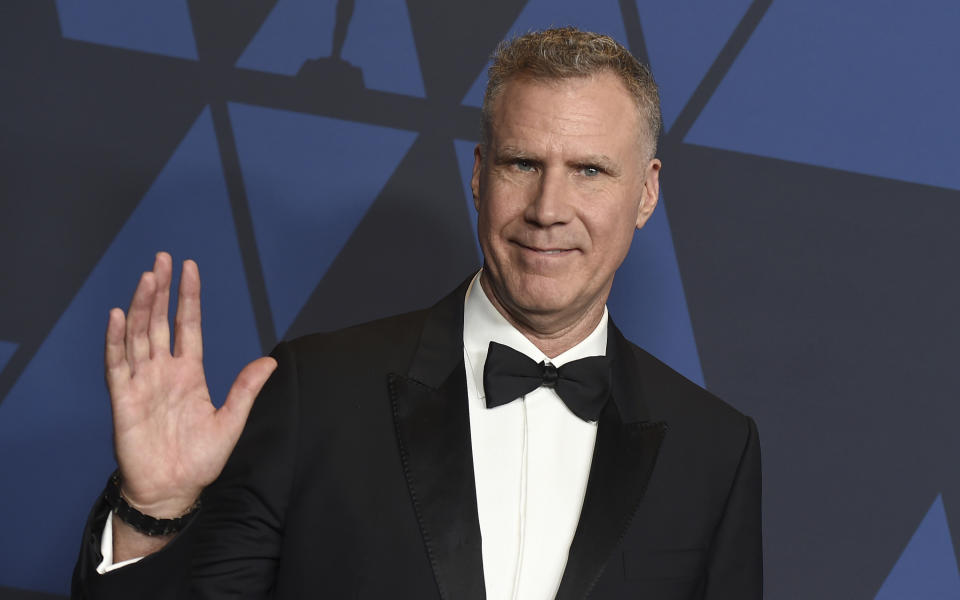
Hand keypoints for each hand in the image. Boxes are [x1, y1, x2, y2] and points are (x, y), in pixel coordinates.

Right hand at [105, 252, 276, 517]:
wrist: (174, 490)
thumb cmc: (200, 460)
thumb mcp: (231, 421)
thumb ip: (246, 389)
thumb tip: (270, 361)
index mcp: (189, 373)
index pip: (187, 325)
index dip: (188, 297)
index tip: (189, 268)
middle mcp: (163, 372)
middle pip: (159, 321)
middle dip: (161, 290)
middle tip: (163, 259)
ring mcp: (142, 382)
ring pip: (139, 334)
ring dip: (141, 306)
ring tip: (147, 277)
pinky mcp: (124, 399)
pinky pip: (117, 364)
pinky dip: (116, 339)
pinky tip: (118, 315)